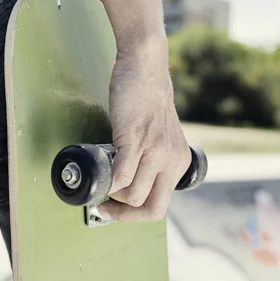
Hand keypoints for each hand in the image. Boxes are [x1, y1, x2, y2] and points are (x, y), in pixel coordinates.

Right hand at [97, 37, 190, 222]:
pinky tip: (101, 172)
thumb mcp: (161, 133)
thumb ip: (154, 156)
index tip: (117, 208)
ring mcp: (156, 151)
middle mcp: (172, 160)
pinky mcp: (136, 139)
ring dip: (112, 195)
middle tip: (107, 207)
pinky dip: (107, 181)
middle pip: (153, 210)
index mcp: (178, 162)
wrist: (145, 65)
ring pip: (133, 196)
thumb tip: (131, 179)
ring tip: (103, 182)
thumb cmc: (146, 97)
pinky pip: (120, 176)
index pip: (161, 205)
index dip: (136, 215)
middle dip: (125, 215)